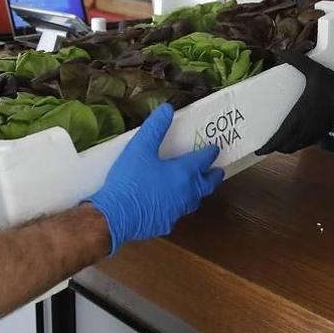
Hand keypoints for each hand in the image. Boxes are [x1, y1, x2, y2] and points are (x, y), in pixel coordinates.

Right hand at [86, 104, 224, 255]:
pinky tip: (170, 204)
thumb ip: (155, 127)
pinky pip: (178, 213)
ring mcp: (177, 211)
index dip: (210, 153)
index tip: (215, 149)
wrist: (116, 216)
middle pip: (208, 184)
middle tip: (217, 171)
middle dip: (214, 176)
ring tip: (197, 187)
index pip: (203, 160)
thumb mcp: (140, 148)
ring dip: (199, 192)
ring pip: (195, 200)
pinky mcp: (166, 224)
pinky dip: (179, 205)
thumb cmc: (130, 180)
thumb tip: (168, 109)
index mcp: (183, 173)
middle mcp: (186, 193)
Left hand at [256, 53, 333, 155]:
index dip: (269, 145)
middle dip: (274, 147)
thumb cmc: (333, 85)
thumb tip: (280, 52)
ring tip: (274, 142)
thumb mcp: (315, 70)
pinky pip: (304, 144)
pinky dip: (294, 144)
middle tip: (262, 145)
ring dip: (284, 147)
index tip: (258, 150)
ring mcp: (314, 132)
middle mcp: (306, 127)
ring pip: (295, 146)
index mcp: (301, 114)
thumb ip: (298, 60)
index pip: (282, 135)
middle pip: (286, 145)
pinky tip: (291, 138)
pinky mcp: (320, 132)